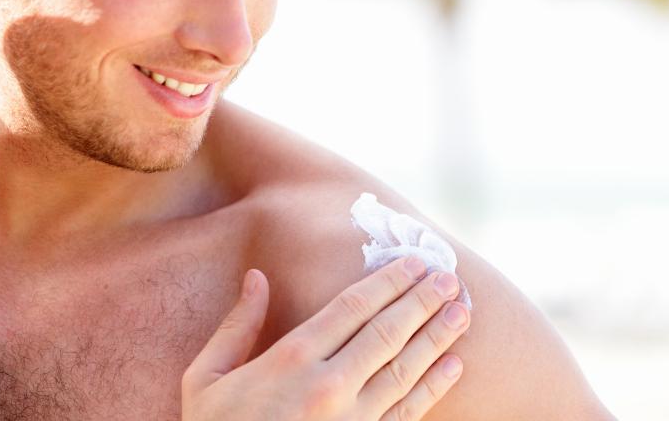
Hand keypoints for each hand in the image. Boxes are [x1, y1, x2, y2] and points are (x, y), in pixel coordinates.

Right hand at [181, 257, 470, 420]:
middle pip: (387, 332)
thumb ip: (236, 326)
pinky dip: (434, 388)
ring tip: (462, 312)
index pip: (353, 307)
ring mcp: (350, 420)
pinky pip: (406, 412)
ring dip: (437, 337)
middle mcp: (327, 386)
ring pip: (404, 369)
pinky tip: (454, 366)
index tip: (414, 262)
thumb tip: (256, 276)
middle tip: (450, 278)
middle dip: (422, 301)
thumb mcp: (206, 378)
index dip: (388, 280)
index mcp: (290, 360)